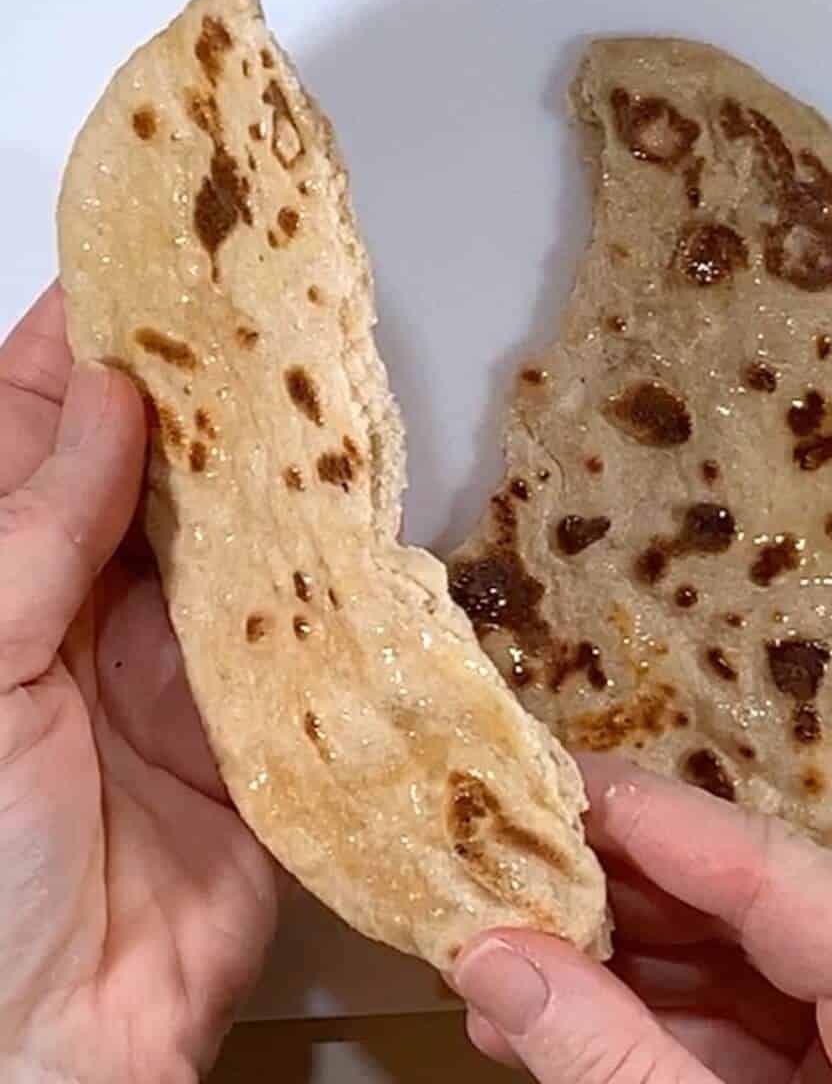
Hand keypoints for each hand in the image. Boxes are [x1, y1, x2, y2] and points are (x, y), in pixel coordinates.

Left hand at [0, 288, 275, 1082]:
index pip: (39, 429)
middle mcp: (88, 610)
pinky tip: (362, 521)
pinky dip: (332, 584)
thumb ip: (34, 535)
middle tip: (265, 306)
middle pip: (156, 472)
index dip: (88, 343)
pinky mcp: (266, 729)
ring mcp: (183, 668)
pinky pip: (305, 637)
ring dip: (278, 477)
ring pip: (242, 542)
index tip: (145, 261)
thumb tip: (111, 405)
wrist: (34, 1050)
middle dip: (206, 393)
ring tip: (324, 387)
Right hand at [455, 755, 831, 1082]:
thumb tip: (489, 956)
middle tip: (514, 856)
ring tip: (516, 940)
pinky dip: (668, 1014)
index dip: (649, 819)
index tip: (551, 776)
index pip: (777, 868)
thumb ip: (610, 1059)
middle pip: (762, 901)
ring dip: (631, 955)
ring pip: (754, 955)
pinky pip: (768, 1014)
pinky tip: (571, 1006)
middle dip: (624, 888)